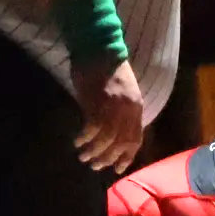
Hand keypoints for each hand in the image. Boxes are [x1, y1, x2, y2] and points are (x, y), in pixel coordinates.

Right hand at [71, 58, 144, 172]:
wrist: (100, 47)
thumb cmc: (109, 69)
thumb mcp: (125, 92)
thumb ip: (122, 112)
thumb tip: (114, 134)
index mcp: (137, 108)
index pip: (135, 139)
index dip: (126, 156)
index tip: (117, 168)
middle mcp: (128, 110)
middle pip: (120, 143)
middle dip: (107, 158)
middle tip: (95, 166)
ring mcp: (113, 107)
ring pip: (106, 139)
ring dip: (94, 151)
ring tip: (83, 157)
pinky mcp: (97, 102)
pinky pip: (92, 128)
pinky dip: (85, 138)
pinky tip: (77, 142)